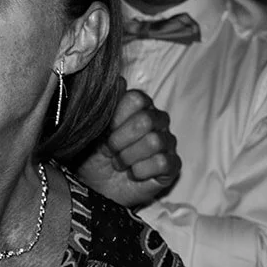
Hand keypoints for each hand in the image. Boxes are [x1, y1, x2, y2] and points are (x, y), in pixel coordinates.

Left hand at [77, 84, 179, 207]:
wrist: (96, 186)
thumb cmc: (95, 155)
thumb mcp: (93, 130)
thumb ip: (105, 104)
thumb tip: (118, 80)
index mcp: (139, 106)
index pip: (136, 99)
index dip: (116, 119)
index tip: (105, 132)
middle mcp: (158, 120)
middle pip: (146, 120)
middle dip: (120, 140)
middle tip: (110, 151)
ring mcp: (168, 142)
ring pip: (154, 142)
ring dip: (128, 157)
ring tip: (119, 163)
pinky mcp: (173, 165)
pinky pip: (162, 163)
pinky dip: (141, 171)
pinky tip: (133, 174)